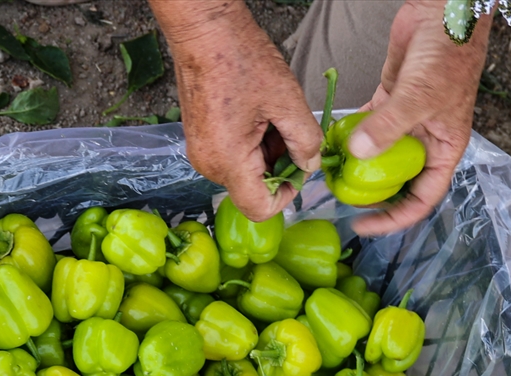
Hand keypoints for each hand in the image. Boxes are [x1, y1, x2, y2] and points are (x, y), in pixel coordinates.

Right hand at [148, 0, 322, 221]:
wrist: (204, 31)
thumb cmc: (239, 59)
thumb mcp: (286, 100)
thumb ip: (305, 140)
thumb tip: (310, 165)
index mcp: (227, 160)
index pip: (259, 209)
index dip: (286, 196)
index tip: (299, 170)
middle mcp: (209, 164)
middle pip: (252, 189)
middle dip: (278, 167)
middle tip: (290, 131)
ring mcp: (202, 152)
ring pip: (244, 173)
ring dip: (266, 153)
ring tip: (274, 116)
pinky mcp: (200, 140)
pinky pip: (232, 157)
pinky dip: (252, 145)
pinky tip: (260, 115)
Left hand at [347, 0, 490, 235]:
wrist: (445, 10)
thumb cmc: (449, 53)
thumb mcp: (420, 95)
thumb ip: (389, 126)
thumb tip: (359, 154)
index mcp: (444, 149)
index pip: (421, 199)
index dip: (394, 218)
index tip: (364, 225)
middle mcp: (425, 140)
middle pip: (397, 181)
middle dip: (370, 194)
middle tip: (339, 199)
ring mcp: (406, 121)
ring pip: (379, 154)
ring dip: (356, 164)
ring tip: (330, 173)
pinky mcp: (388, 100)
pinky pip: (367, 125)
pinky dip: (350, 132)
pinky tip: (330, 139)